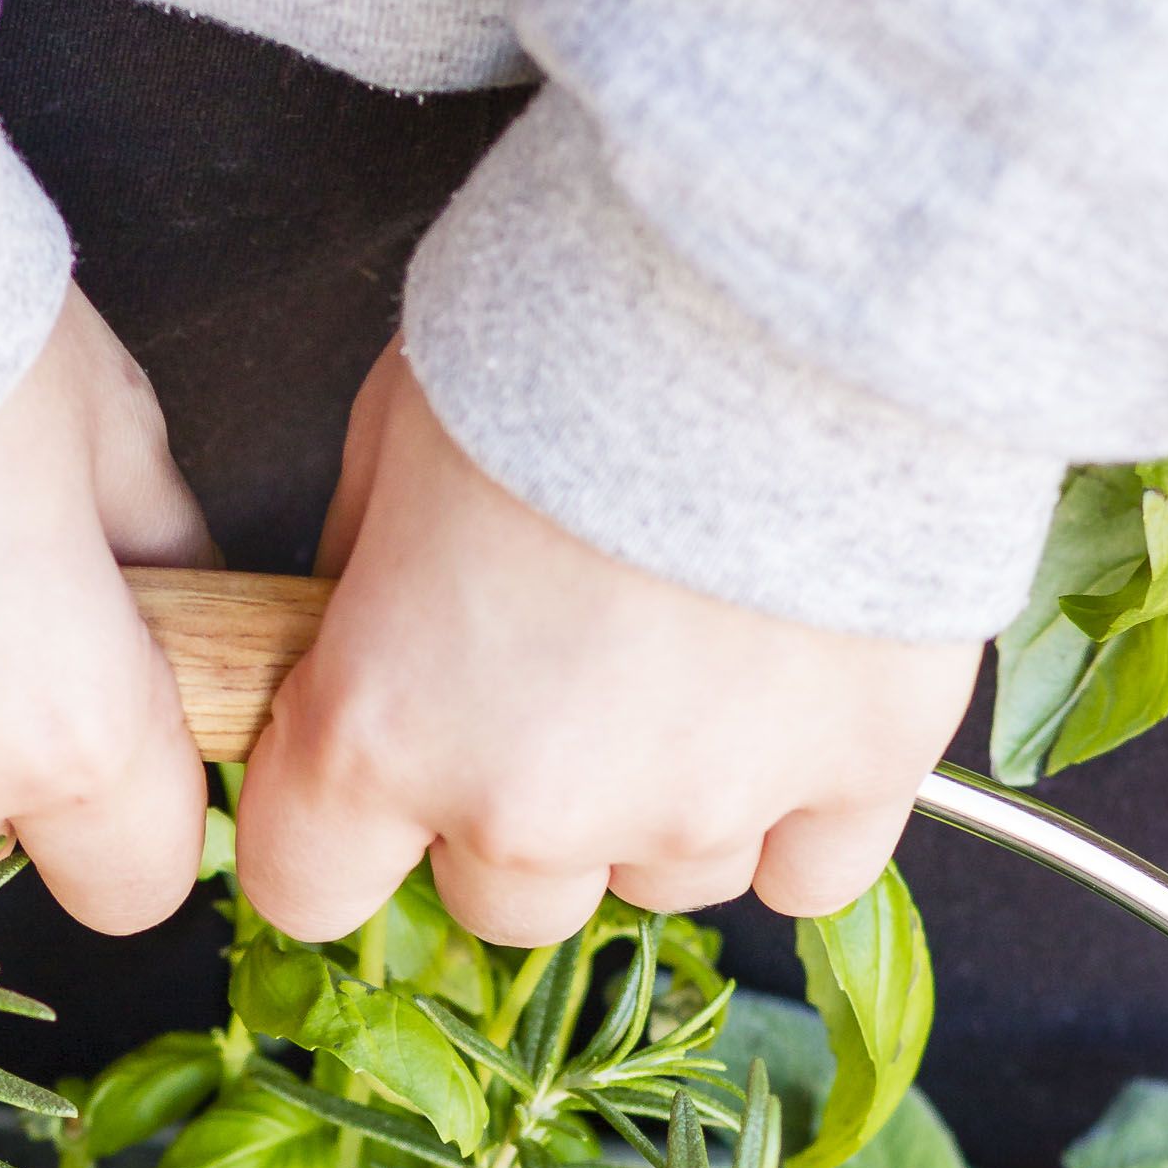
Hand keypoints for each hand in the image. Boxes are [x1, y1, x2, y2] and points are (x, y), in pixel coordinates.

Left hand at [237, 344, 981, 946]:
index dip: (332, 829)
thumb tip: (363, 640)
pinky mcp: (859, 776)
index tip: (366, 768)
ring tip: (698, 650)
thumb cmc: (568, 319)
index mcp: (382, 732)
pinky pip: (811, 872)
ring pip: (662, 881)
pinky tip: (795, 701)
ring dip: (662, 802)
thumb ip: (363, 580)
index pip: (308, 887)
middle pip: (504, 901)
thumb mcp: (389, 430)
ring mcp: (705, 807)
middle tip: (559, 673)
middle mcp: (534, 810)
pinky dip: (800, 807)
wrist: (782, 267)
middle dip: (516, 811)